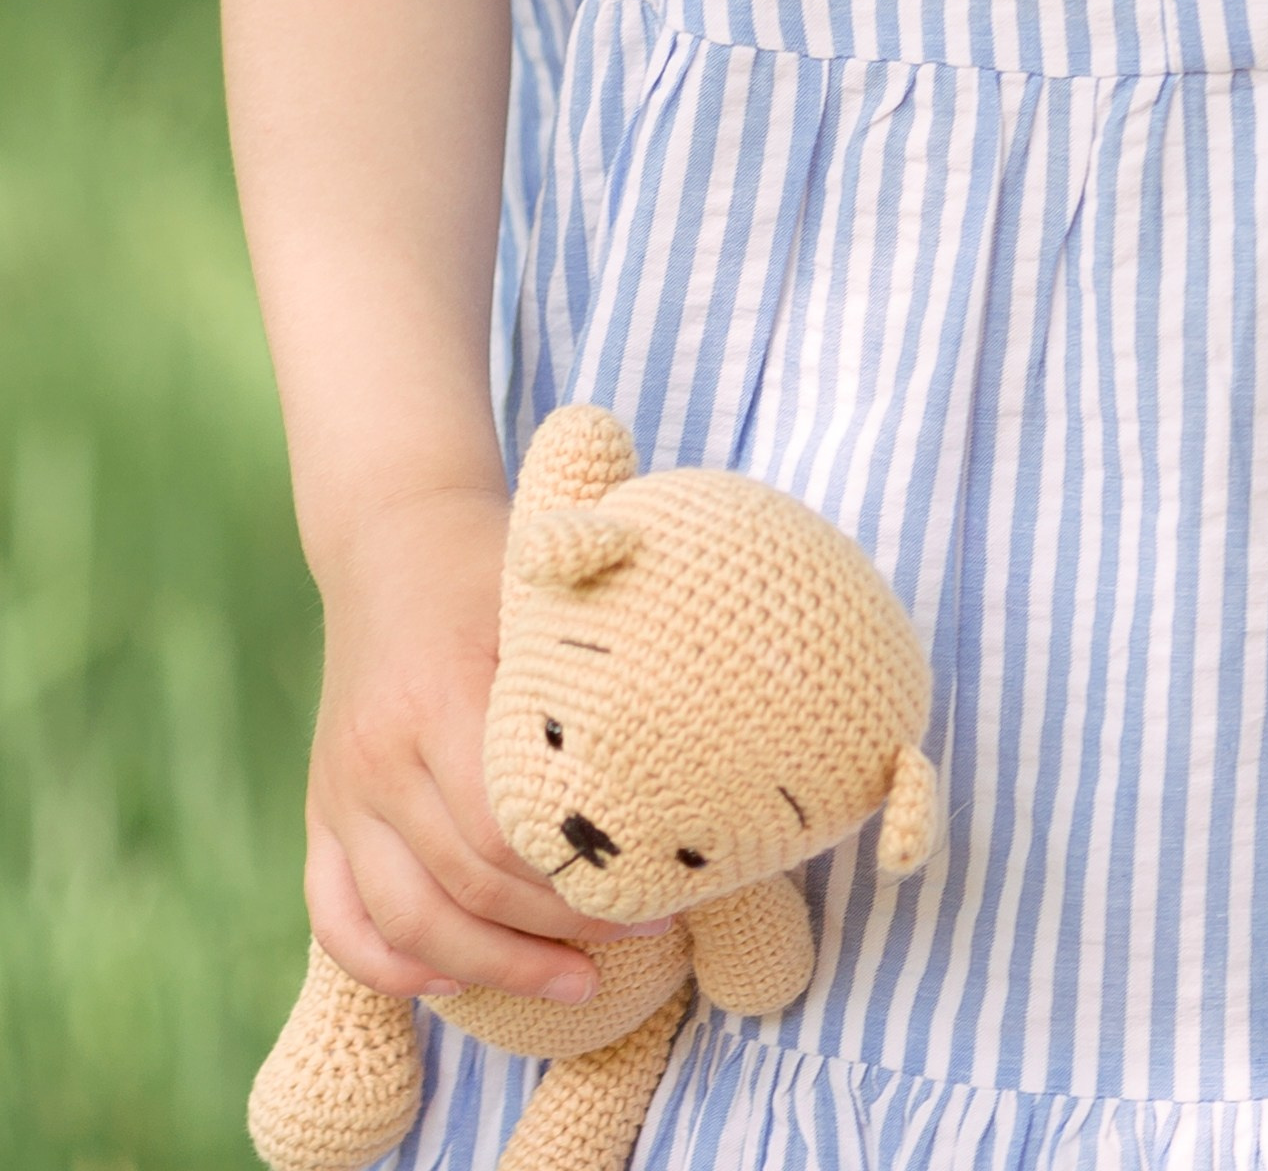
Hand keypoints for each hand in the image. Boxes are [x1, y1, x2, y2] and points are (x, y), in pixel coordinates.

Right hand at [304, 485, 662, 1005]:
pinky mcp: (321, 810)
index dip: (580, 884)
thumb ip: (592, 672)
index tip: (655, 898)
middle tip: (638, 941)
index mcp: (440, 698)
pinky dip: (388, 964)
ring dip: (490, 969)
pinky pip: (335, 916)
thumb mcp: (546, 593)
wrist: (393, 535)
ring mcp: (341, 789)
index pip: (503, 832)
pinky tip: (451, 985)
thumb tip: (692, 749)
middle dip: (555, 933)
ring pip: (405, 919)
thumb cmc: (493, 563)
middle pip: (465, 886)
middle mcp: (378, 754)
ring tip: (571, 985)